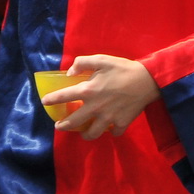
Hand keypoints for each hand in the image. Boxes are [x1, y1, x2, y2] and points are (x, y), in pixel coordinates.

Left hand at [45, 54, 159, 140]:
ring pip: (91, 133)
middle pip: (73, 122)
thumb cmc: (124, 68)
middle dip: (63, 126)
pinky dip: (111, 131)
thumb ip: (83, 62)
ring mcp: (108, 117)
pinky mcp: (121, 123)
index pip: (63, 96)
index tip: (45, 102)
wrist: (149, 80)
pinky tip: (110, 127)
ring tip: (84, 132)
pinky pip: (113, 132)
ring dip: (85, 134)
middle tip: (60, 126)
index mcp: (88, 90)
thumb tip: (70, 73)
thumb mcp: (102, 59)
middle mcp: (95, 107)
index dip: (52, 99)